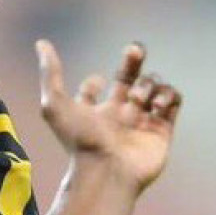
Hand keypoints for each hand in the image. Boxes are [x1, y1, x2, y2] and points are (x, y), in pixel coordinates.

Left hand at [35, 40, 182, 193]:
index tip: (95, 85)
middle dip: (133, 59)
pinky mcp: (162, 130)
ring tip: (137, 100)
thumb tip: (41, 43)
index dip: (93, 82)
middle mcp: (118, 114)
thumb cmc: (79, 140)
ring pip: (153, 86)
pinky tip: (156, 103)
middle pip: (130, 77)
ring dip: (148, 84)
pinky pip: (173, 101)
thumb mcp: (55, 104)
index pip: (94, 88)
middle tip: (135, 50)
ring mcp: (142, 121)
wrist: (107, 171)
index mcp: (93, 110)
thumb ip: (50, 73)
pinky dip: (168, 94)